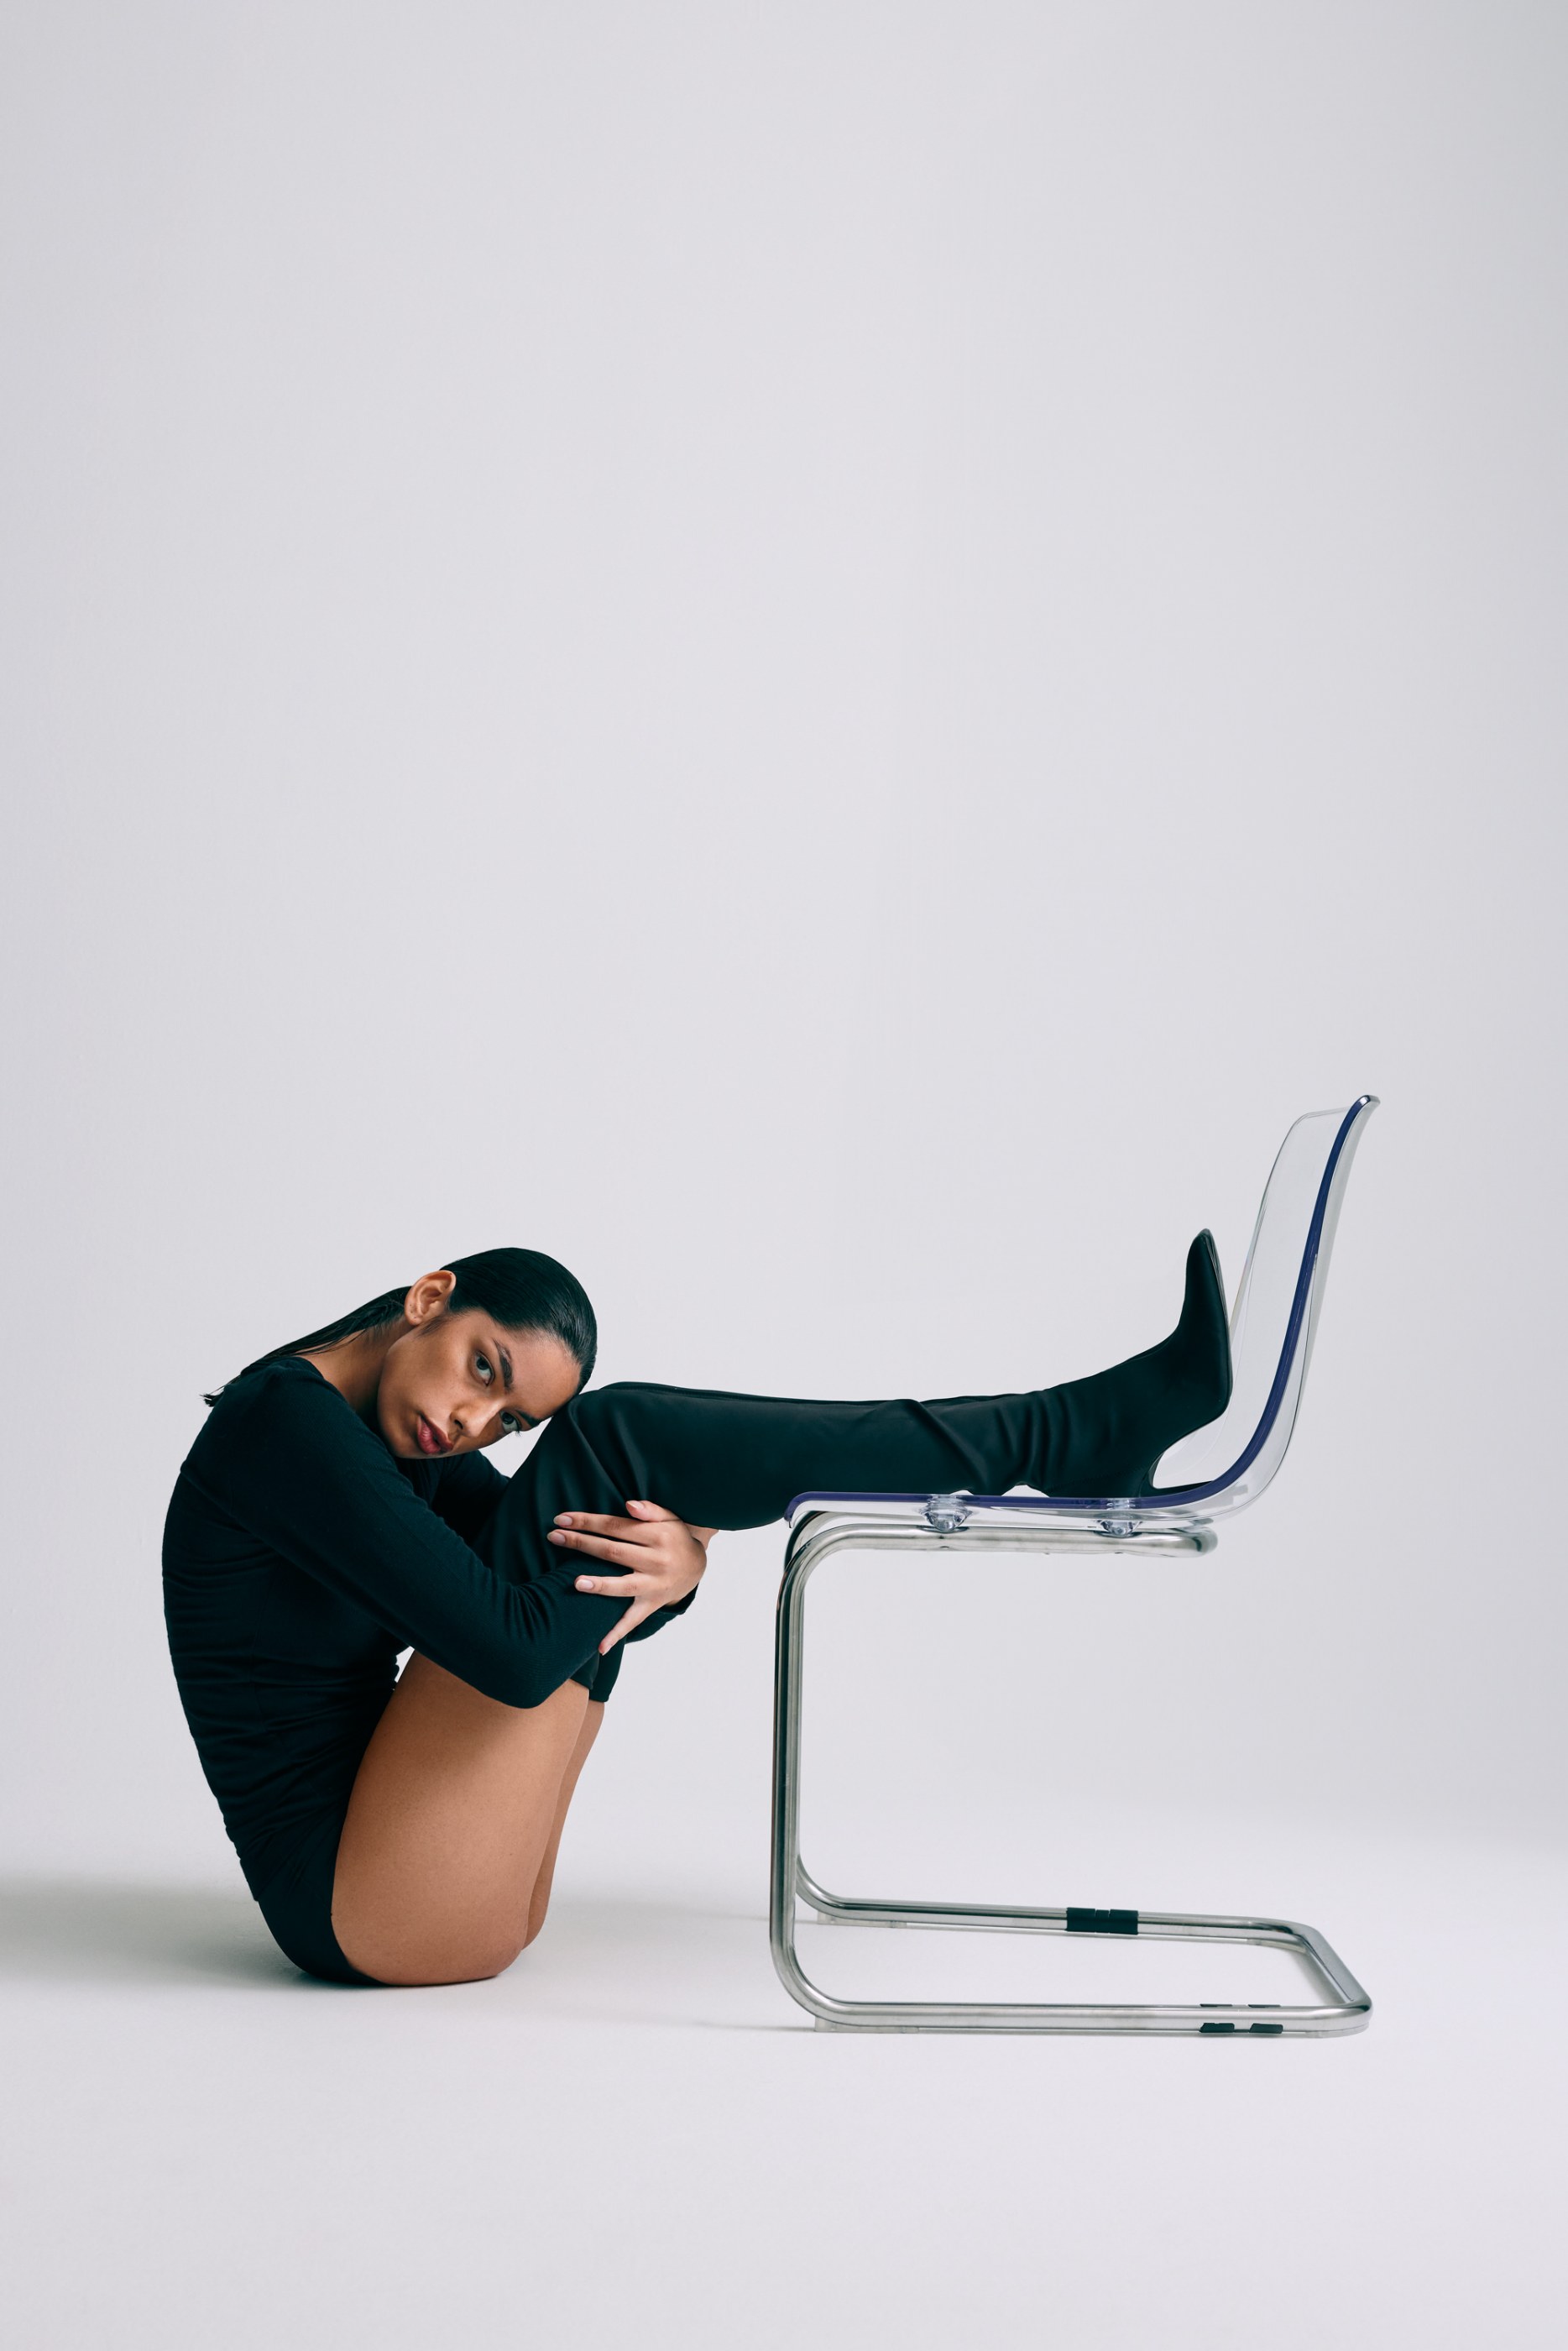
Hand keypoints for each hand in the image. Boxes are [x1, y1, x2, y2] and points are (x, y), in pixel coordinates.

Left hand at [547, 1498, 714, 1652]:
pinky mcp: (651, 1604)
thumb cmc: (675, 1537)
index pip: (615, 1527)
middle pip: (612, 1552)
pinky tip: (599, 1647)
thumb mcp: (669, 1517)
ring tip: (576, 1583)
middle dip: (581, 1544)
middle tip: (554, 1537)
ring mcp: (654, 1585)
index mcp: (657, 1536)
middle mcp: (656, 1561)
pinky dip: (616, 1634)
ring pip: (623, 1586)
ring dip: (600, 1585)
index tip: (561, 1519)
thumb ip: (650, 1509)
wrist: (697, 1566)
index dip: (587, 1522)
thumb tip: (628, 1505)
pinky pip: (632, 1620)